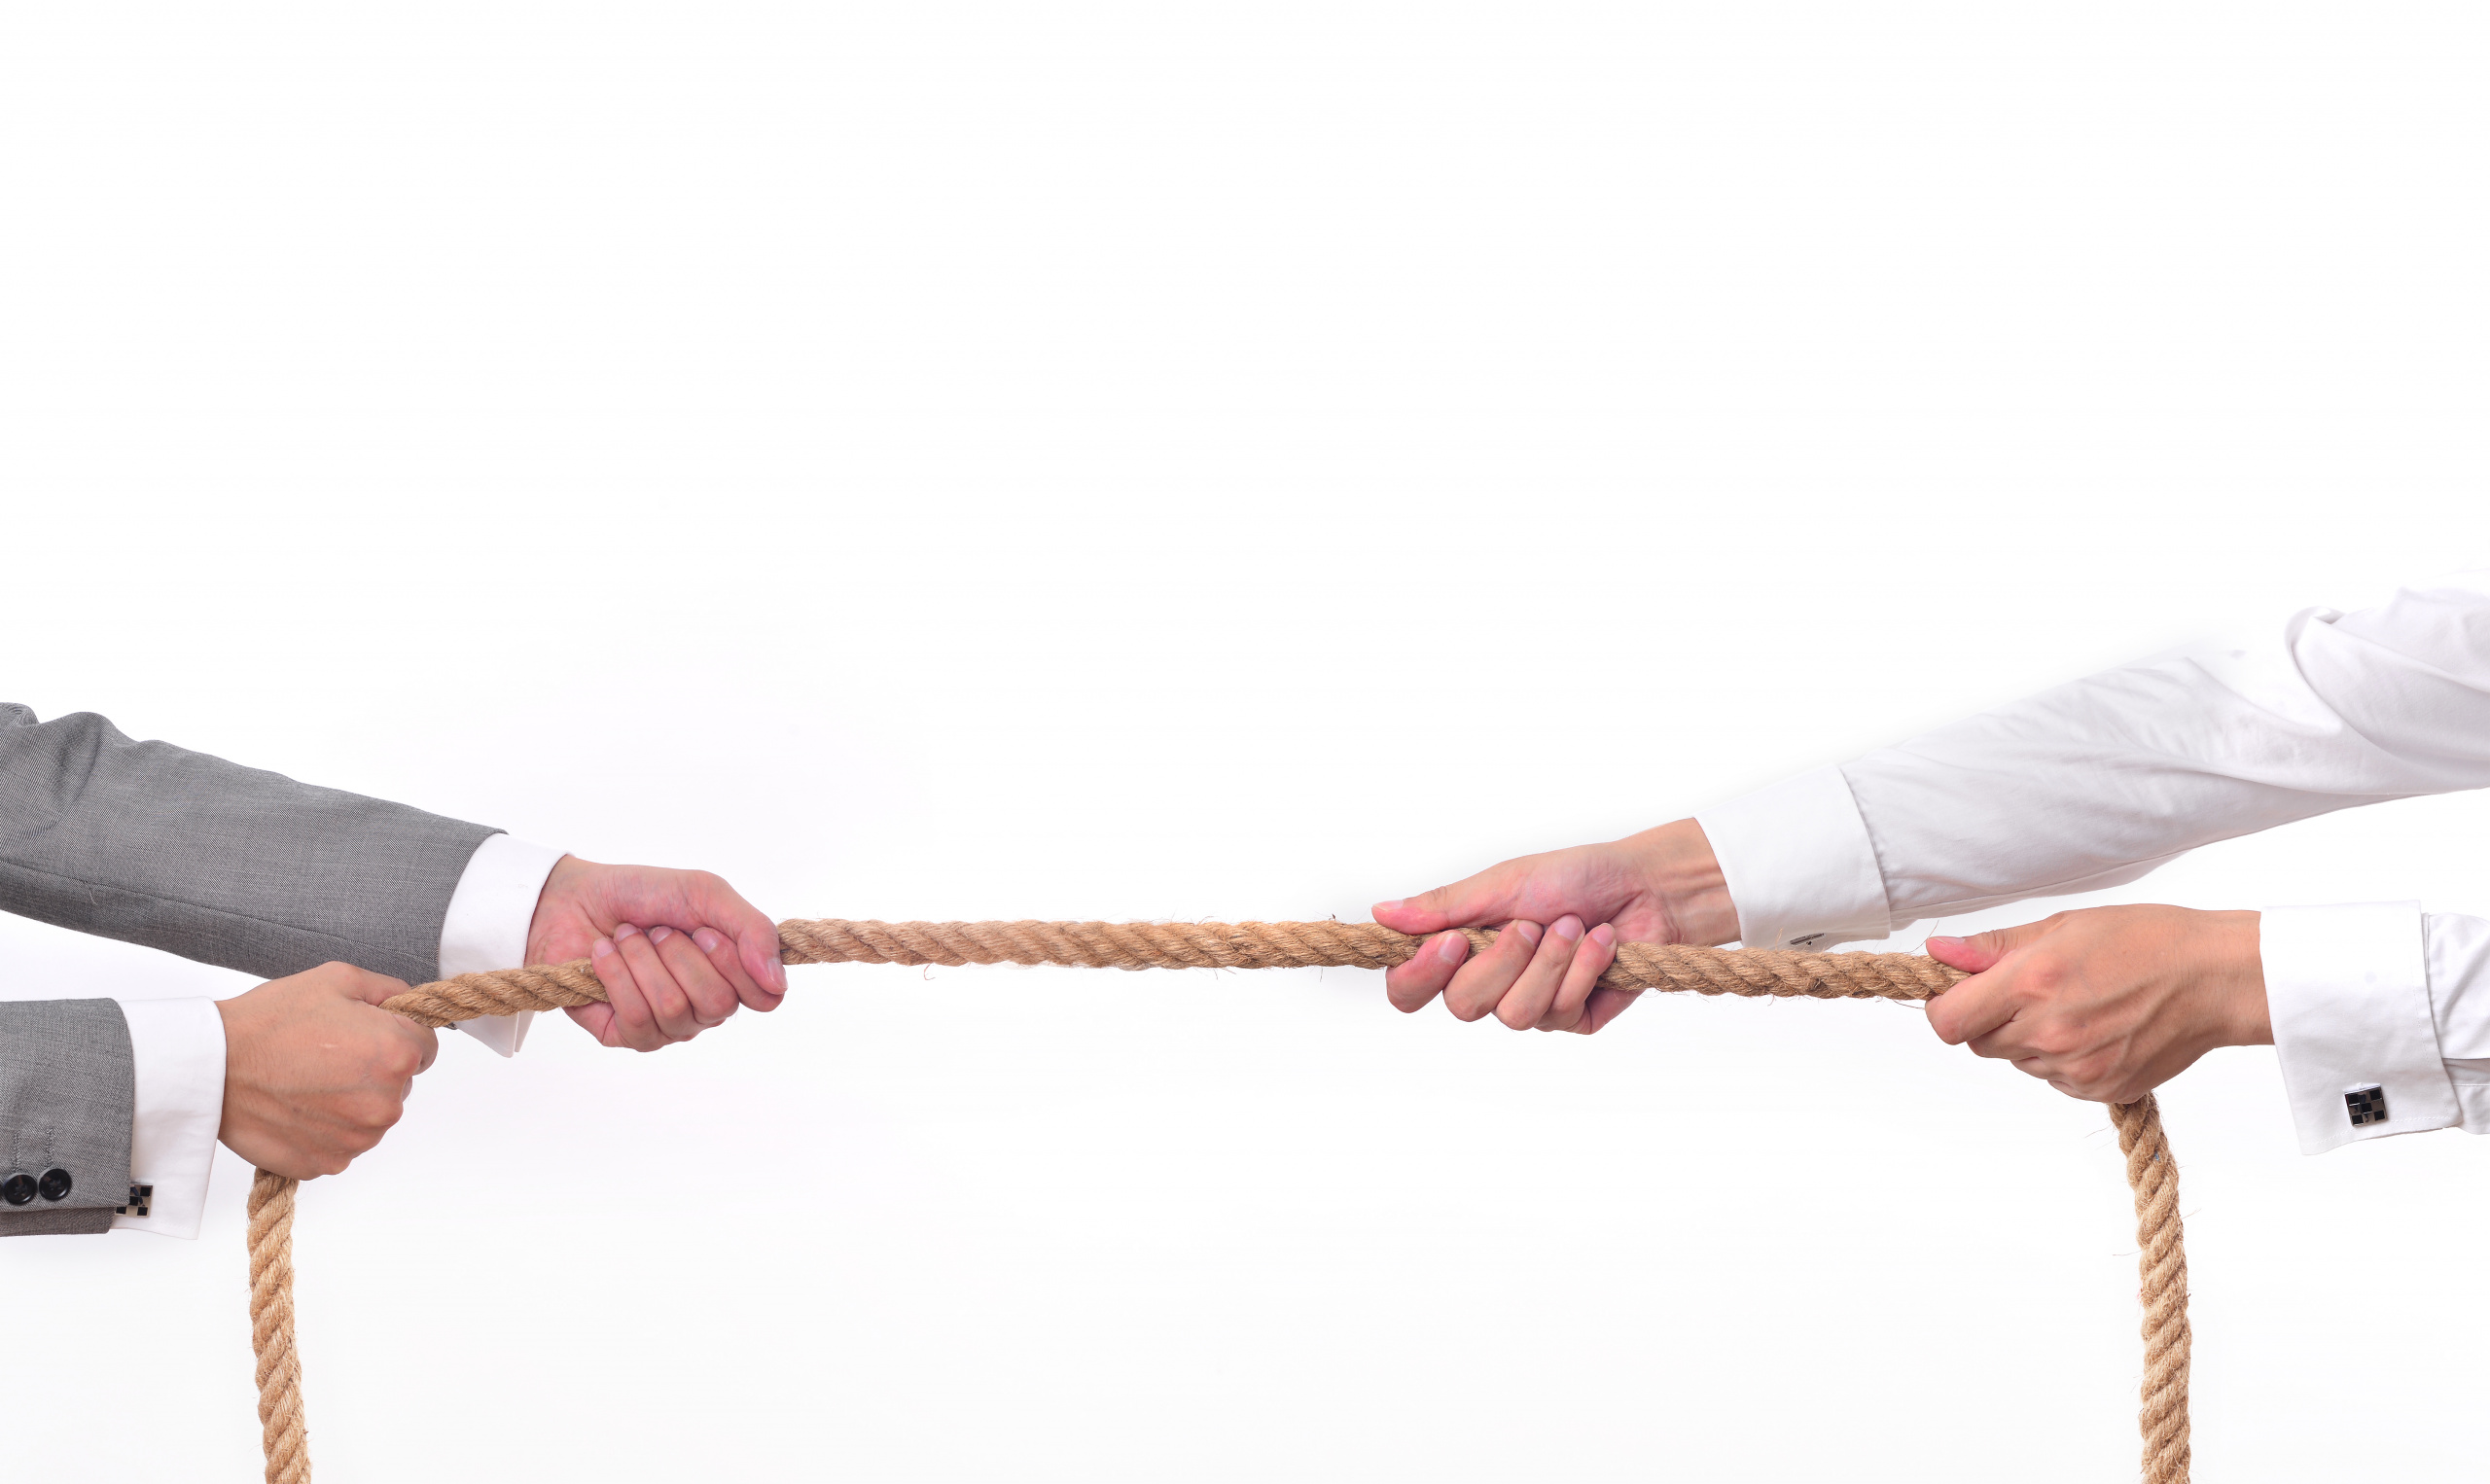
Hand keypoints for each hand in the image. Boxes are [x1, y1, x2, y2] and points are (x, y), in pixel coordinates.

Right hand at [216, 963, 437, 1178]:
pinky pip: (341, 1144)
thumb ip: (390, 991)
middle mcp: (385, 1103)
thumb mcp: (338, 980)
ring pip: (370, 1117)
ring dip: (351, 1103)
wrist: (210, 1067)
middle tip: (327, 1055)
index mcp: (395, 1055)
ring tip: (307, 1081)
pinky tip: (296, 1108)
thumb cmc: (270, 1020)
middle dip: (374, 1070)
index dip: (397, 1035)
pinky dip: (325, 1130)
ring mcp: (356, 1140)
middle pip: (400, 1085)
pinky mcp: (327, 1164)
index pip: (426, 1048)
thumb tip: (412, 1004)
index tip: (366, 1034)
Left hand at [526, 855, 787, 1051]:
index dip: (736, 965)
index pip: (765, 998)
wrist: (575, 897)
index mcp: (734, 975)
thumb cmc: (645, 894)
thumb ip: (753, 929)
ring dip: (644, 961)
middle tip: (658, 931)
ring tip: (627, 938)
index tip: (703, 930)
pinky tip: (604, 955)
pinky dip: (617, 977)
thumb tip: (777, 982)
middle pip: (719, 1004)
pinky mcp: (624, 1035)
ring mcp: (667, 1026)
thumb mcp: (707, 894)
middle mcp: (705, 1007)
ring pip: (674, 1010)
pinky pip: (637, 1021)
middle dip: (680, 955)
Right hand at [1371, 818, 1737, 1032]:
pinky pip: (1560, 1013)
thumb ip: (1443, 906)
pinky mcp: (1572, 1019)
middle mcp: (1488, 982)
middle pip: (1462, 1006)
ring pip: (1514, 1014)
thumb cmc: (1574, 876)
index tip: (1453, 943)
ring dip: (1550, 962)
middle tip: (1531, 922)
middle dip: (1503, 961)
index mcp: (1460, 948)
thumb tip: (1381, 913)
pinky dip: (1583, 969)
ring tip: (1575, 926)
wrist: (1647, 888)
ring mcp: (1530, 1004)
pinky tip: (1601, 943)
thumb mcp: (1502, 882)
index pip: (1410, 988)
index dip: (1420, 976)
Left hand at [1924, 905, 2270, 1103]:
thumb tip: (1939, 953)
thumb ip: (1994, 947)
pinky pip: (2056, 1080)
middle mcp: (2049, 1033)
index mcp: (2031, 984)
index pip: (1948, 1021)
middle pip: (1979, 1044)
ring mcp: (2077, 1068)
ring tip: (2077, 1004)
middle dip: (1991, 1020)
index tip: (1962, 992)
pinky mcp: (2101, 1091)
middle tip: (2033, 991)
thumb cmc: (2145, 940)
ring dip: (2030, 1040)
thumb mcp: (2063, 926)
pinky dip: (2064, 1060)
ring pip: (2019, 1062)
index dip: (1947, 1006)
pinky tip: (2098, 1028)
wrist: (2215, 979)